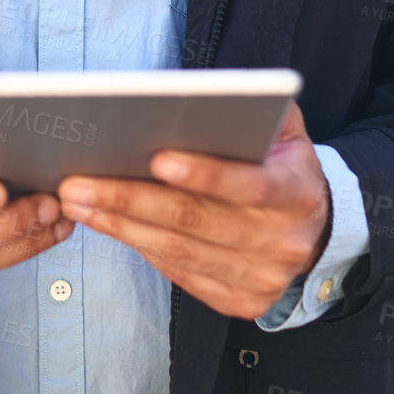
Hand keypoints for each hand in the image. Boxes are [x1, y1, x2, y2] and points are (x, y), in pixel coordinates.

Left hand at [55, 100, 330, 319]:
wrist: (316, 228)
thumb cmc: (282, 166)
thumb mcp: (282, 129)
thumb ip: (253, 107)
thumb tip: (203, 93)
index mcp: (297, 192)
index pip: (251, 185)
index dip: (205, 173)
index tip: (156, 158)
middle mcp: (284, 241)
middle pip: (198, 222)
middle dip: (131, 200)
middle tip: (79, 183)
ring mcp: (263, 278)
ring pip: (180, 252)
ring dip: (121, 227)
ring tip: (78, 202)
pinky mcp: (241, 300)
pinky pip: (181, 274)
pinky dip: (140, 248)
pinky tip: (107, 225)